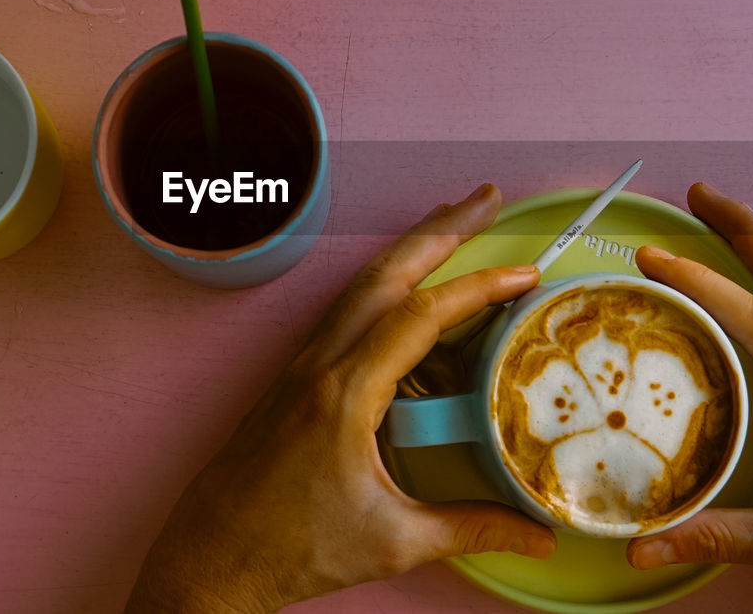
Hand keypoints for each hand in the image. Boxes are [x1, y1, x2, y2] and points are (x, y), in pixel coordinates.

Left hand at [125, 184, 556, 612]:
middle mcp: (320, 364)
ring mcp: (302, 365)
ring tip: (452, 224)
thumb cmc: (291, 548)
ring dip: (409, 249)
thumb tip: (540, 533)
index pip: (420, 316)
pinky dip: (384, 286)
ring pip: (361, 286)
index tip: (525, 275)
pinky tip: (406, 292)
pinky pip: (346, 313)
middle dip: (440, 229)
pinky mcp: (295, 378)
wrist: (212, 555)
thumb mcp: (394, 542)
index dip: (478, 288)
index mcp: (345, 393)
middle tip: (485, 198)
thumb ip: (473, 528)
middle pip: (385, 273)